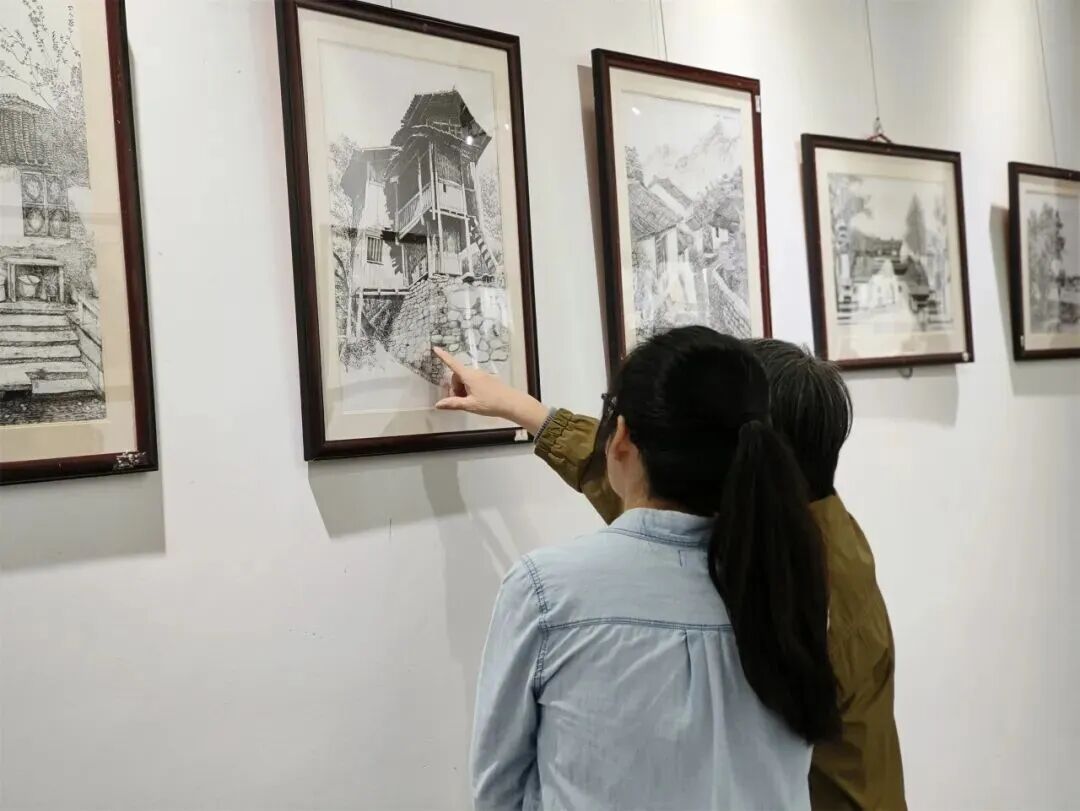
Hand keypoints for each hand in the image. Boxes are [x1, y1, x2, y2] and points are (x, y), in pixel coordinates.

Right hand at [433, 347, 548, 433]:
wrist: (512, 403)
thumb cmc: (490, 404)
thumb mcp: (470, 405)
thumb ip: (453, 404)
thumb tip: (437, 405)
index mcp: (469, 376)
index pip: (452, 364)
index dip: (443, 357)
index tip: (435, 348)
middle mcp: (475, 373)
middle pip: (457, 376)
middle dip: (454, 387)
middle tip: (459, 401)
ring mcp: (482, 375)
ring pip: (465, 380)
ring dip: (462, 389)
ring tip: (468, 403)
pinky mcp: (487, 379)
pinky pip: (473, 381)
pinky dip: (469, 389)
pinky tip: (476, 400)